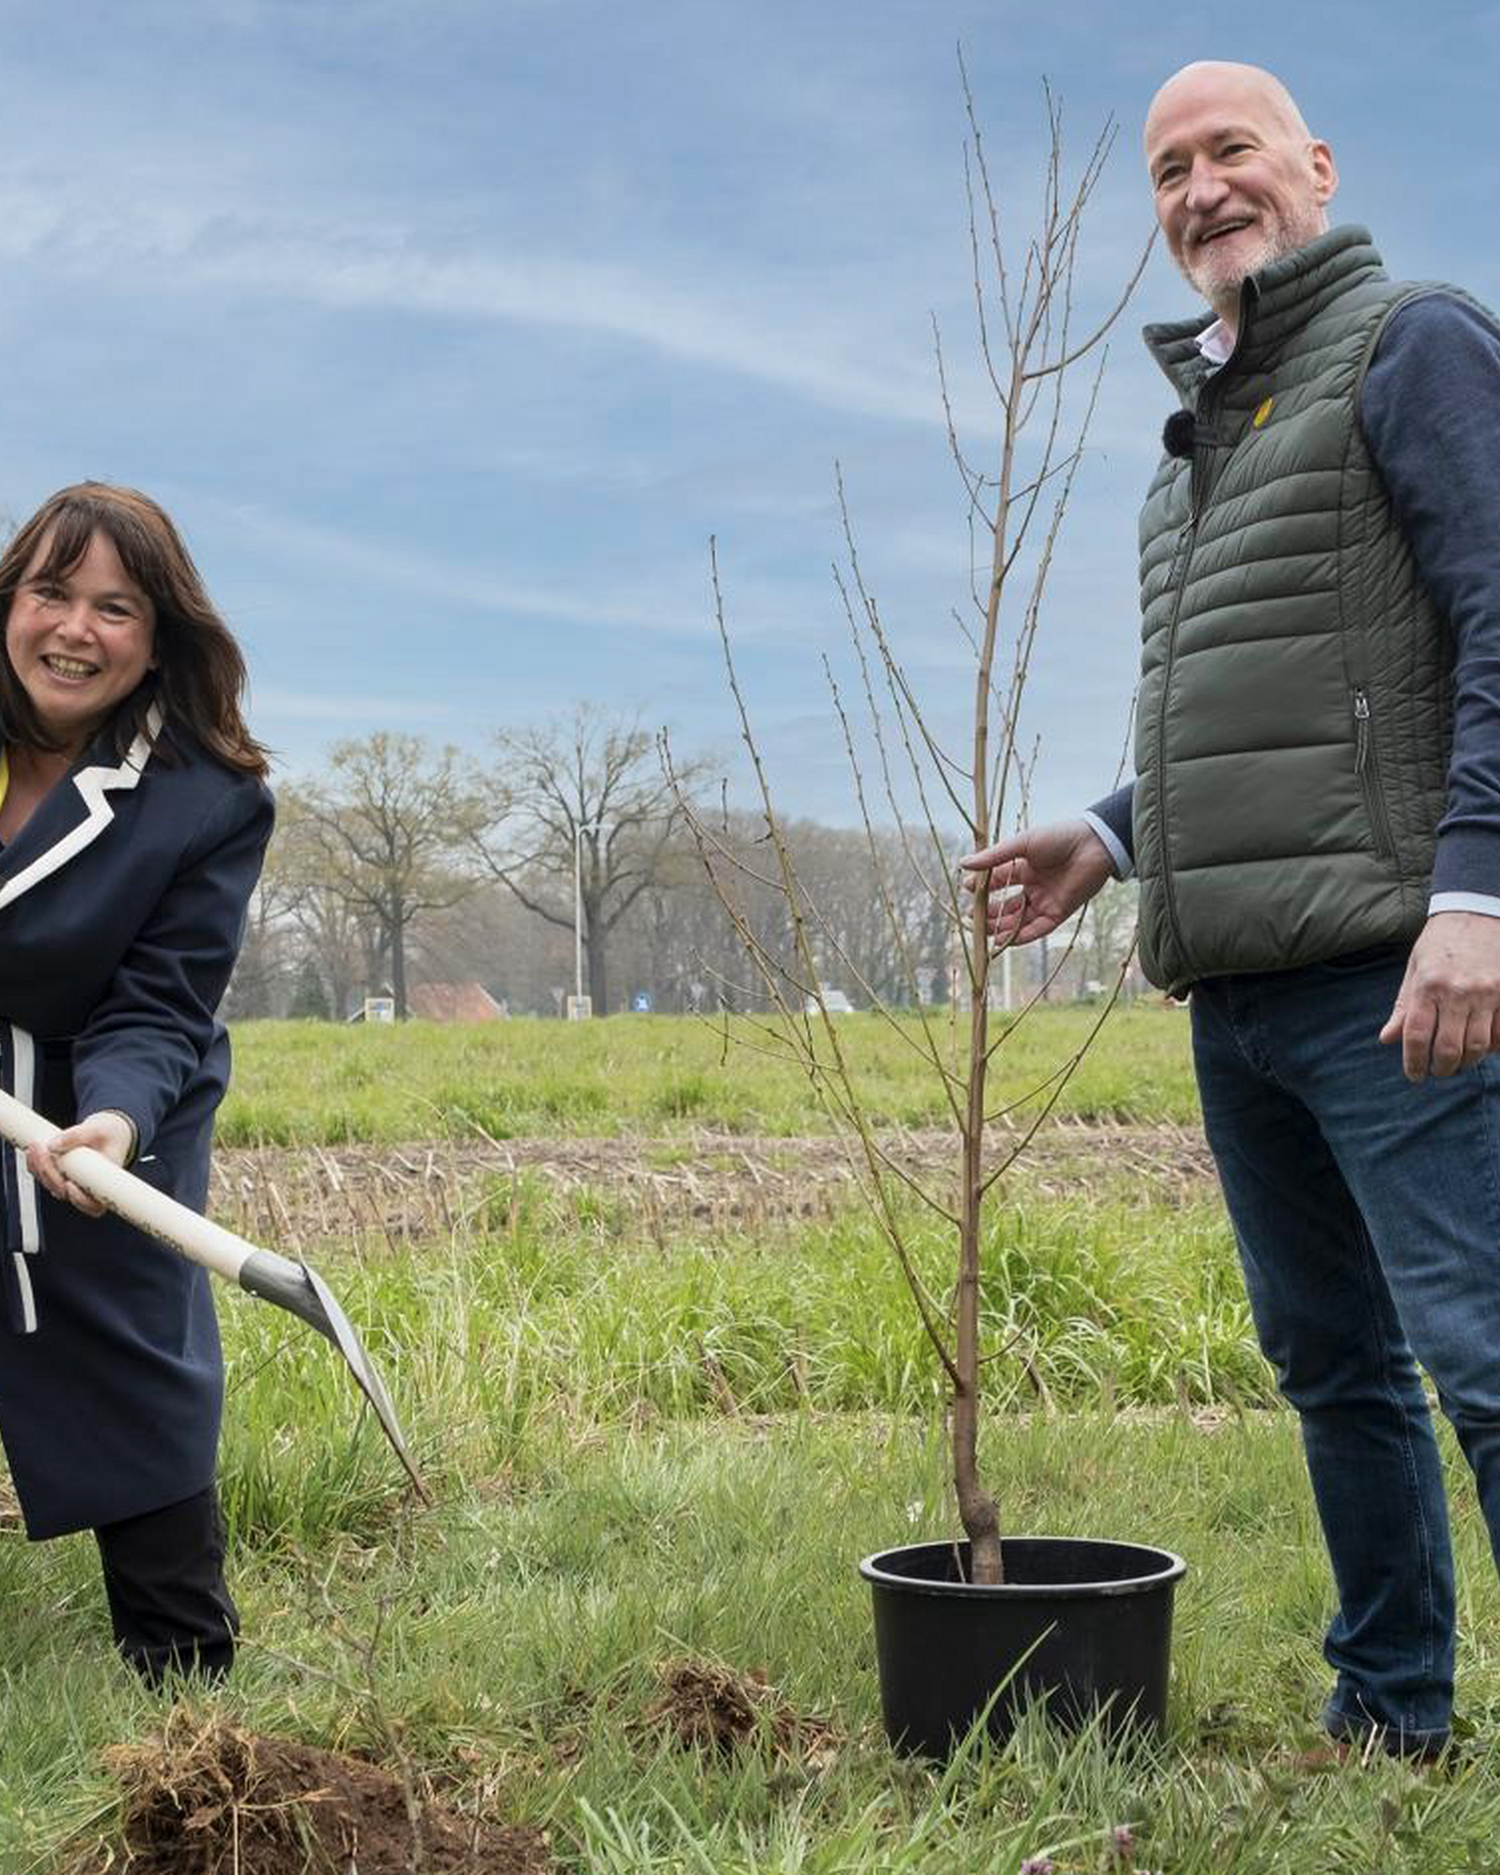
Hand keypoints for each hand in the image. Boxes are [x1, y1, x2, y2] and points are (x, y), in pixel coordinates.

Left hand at [25, 1110, 135, 1217]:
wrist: (105, 1132)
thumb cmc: (108, 1134)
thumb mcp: (98, 1130)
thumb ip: (78, 1136)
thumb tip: (53, 1146)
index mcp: (104, 1184)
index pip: (93, 1205)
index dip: (79, 1200)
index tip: (70, 1184)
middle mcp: (86, 1189)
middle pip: (64, 1192)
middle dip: (50, 1173)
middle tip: (44, 1152)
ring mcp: (70, 1184)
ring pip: (50, 1185)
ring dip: (39, 1168)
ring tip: (36, 1147)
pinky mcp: (58, 1176)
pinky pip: (43, 1176)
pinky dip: (35, 1165)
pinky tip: (32, 1151)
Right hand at [959, 819, 1116, 946]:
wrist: (1094, 844)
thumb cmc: (1059, 837)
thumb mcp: (1021, 844)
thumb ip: (993, 858)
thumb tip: (963, 865)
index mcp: (1024, 867)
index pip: (997, 881)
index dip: (982, 887)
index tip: (966, 889)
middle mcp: (1034, 886)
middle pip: (1006, 905)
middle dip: (989, 913)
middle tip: (972, 918)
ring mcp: (1046, 900)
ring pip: (1019, 919)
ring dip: (1001, 927)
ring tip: (983, 932)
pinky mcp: (1059, 913)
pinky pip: (1037, 928)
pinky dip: (1020, 936)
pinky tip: (1004, 940)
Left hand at [1378, 912, 1499, 1080]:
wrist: (1478, 910)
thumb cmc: (1441, 941)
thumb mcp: (1415, 968)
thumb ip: (1404, 1006)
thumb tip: (1387, 1039)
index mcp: (1428, 985)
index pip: (1417, 1035)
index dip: (1414, 1062)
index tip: (1415, 1075)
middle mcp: (1458, 992)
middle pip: (1450, 1048)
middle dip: (1442, 1068)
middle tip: (1437, 1071)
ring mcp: (1487, 994)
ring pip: (1478, 1046)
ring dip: (1466, 1062)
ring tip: (1457, 1062)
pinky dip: (1491, 1046)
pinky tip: (1480, 1047)